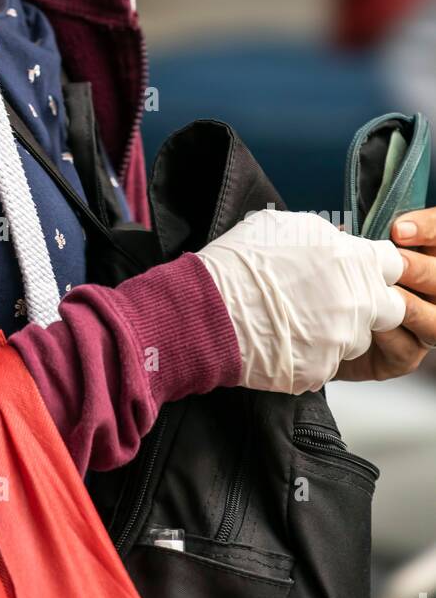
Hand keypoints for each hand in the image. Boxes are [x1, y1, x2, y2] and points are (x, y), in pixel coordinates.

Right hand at [198, 209, 404, 394]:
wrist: (208, 310)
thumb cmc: (239, 264)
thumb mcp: (284, 227)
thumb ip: (325, 237)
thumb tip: (339, 241)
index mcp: (351, 260)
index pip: (390, 265)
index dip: (374, 269)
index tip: (358, 272)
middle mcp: (356, 301)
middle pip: (385, 308)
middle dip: (366, 305)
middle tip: (331, 301)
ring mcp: (342, 339)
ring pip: (357, 338)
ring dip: (337, 331)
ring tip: (296, 320)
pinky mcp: (324, 370)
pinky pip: (328, 361)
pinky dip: (310, 353)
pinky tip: (282, 339)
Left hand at [334, 209, 435, 381]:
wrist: (314, 330)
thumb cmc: (336, 282)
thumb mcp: (346, 255)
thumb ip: (357, 242)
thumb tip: (347, 226)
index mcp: (422, 259)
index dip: (428, 229)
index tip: (398, 229)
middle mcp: (430, 295)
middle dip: (420, 269)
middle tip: (395, 262)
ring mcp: (422, 328)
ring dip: (412, 305)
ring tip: (387, 293)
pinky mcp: (405, 357)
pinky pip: (408, 348)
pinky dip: (391, 334)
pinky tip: (372, 322)